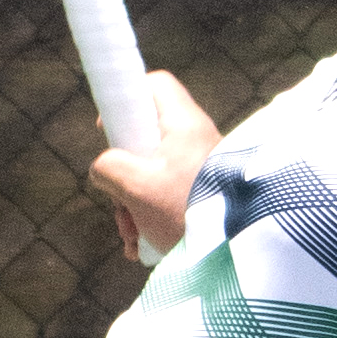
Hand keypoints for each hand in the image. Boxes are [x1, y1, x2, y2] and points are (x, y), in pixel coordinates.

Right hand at [88, 70, 224, 264]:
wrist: (234, 252)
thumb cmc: (186, 211)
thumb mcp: (136, 187)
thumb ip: (109, 168)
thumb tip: (103, 168)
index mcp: (184, 124)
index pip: (156, 85)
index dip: (128, 98)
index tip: (111, 129)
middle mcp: (196, 139)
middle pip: (147, 138)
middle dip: (124, 175)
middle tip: (119, 202)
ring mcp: (202, 167)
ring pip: (154, 173)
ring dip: (133, 204)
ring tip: (132, 236)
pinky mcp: (205, 193)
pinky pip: (169, 195)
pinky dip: (151, 217)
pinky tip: (142, 245)